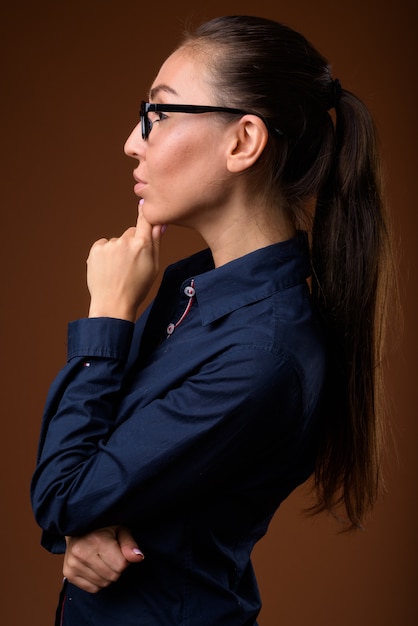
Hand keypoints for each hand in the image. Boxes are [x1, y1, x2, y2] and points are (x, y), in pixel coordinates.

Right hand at [63, 526, 143, 592]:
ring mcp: (73, 564)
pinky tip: (95, 567)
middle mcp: (81, 553)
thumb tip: (139, 557)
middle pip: (112, 576)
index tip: (119, 550)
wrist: (78, 528)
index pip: (120, 565)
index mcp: (96, 541)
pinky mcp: (68, 573)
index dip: (124, 559)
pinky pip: (93, 588)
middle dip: (116, 568)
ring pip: (103, 583)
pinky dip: (98, 581)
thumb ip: (129, 544)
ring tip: (102, 559)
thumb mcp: (120, 529)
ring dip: (108, 575)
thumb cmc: (103, 528)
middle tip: (110, 554)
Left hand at [87, 201, 165, 320]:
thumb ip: (156, 243)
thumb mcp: (153, 267)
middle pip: (131, 233)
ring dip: (118, 251)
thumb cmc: (136, 288)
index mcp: (143, 245)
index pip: (145, 220)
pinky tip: (108, 268)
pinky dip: (105, 254)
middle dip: (132, 243)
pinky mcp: (95, 249)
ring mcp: (109, 245)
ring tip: (118, 270)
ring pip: (117, 242)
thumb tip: (160, 224)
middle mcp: (125, 241)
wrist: (113, 304)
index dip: (145, 212)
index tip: (144, 203)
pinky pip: (103, 245)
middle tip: (131, 264)